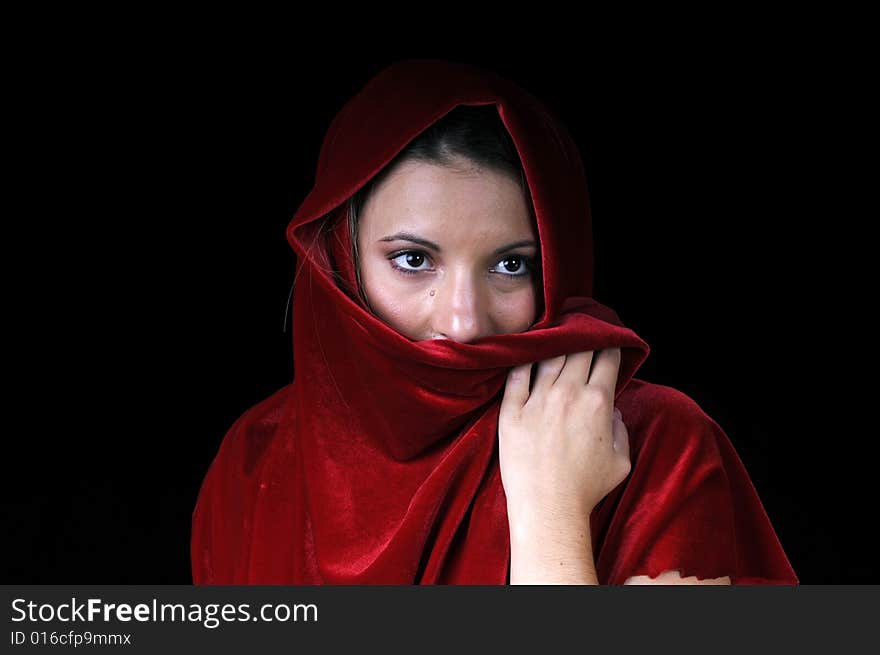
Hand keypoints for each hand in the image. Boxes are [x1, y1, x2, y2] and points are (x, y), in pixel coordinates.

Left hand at [498, 348, 630, 525]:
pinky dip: (522, 360)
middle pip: (578, 351)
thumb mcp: (621, 461)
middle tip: (583, 333)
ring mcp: (537, 400)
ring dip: (555, 343)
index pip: (606, 360)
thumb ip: (622, 430)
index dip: (609, 346)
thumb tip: (615, 412)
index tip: (608, 343)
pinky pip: (515, 375)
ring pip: (548, 357)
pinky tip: (524, 352)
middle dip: (584, 338)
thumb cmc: (587, 489)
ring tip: (556, 336)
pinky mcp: (511, 410)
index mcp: (597, 402)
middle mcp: (567, 393)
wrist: (547, 507)